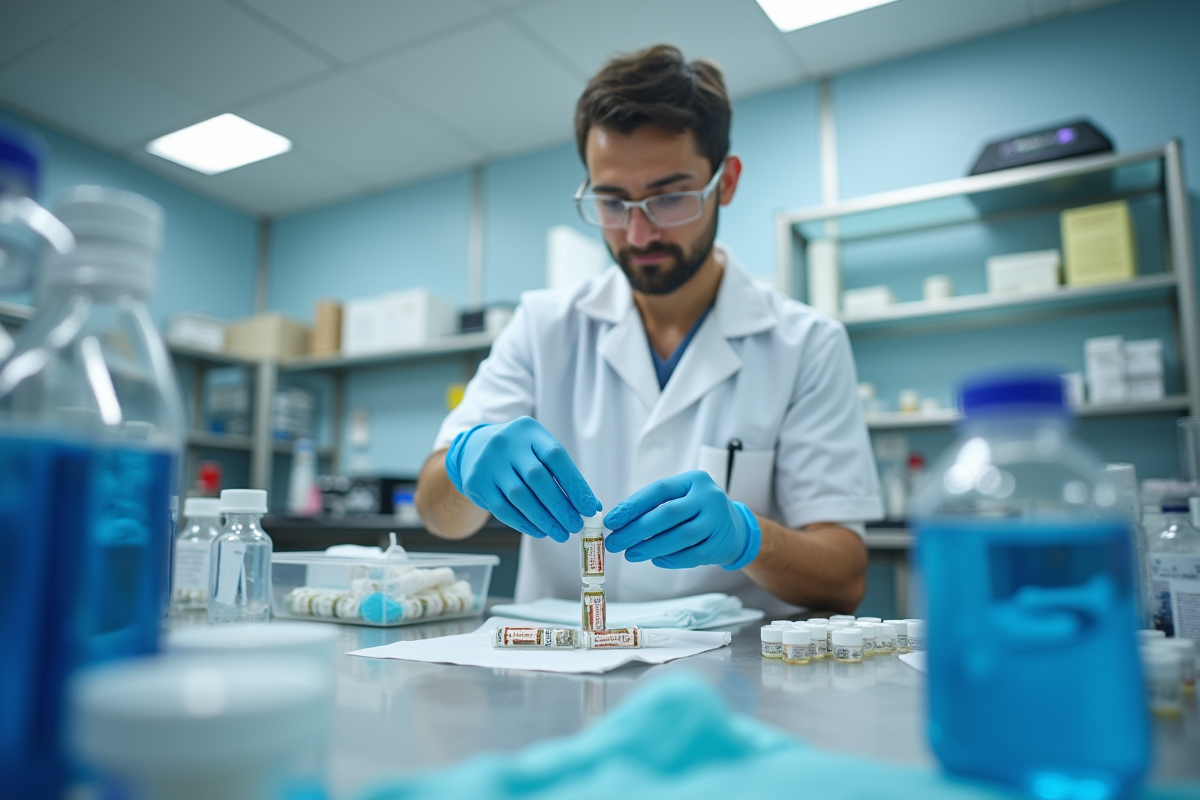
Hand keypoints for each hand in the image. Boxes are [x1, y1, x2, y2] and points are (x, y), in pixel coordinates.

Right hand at [445, 417, 600, 541]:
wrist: (475, 448)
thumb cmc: (519, 454)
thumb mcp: (540, 452)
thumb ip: (564, 476)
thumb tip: (591, 506)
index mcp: (529, 431)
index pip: (556, 456)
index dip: (575, 484)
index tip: (589, 508)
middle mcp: (506, 443)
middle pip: (537, 478)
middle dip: (560, 506)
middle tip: (575, 526)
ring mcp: (488, 462)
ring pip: (519, 496)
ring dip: (543, 519)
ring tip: (560, 532)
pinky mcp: (476, 482)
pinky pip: (503, 509)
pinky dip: (524, 523)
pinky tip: (539, 531)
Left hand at [603, 470, 760, 569]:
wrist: (735, 528)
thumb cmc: (696, 511)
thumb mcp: (680, 498)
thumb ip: (654, 507)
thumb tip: (619, 523)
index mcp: (693, 480)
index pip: (659, 490)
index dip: (633, 506)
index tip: (611, 521)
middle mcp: (708, 497)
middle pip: (668, 514)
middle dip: (637, 530)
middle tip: (615, 542)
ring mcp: (717, 520)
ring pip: (680, 536)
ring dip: (651, 547)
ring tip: (630, 554)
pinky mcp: (721, 544)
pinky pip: (692, 555)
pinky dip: (671, 559)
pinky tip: (655, 560)